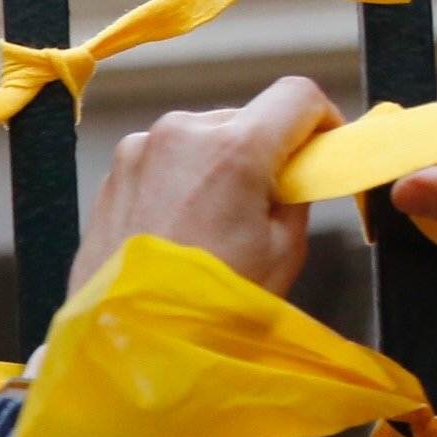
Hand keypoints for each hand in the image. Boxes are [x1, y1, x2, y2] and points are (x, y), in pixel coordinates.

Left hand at [73, 75, 337, 300]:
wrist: (126, 341)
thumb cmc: (209, 304)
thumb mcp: (282, 250)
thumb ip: (296, 195)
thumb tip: (294, 172)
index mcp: (232, 146)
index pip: (296, 95)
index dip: (321, 117)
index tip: (323, 146)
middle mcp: (180, 133)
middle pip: (245, 117)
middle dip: (265, 148)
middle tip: (270, 197)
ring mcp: (139, 149)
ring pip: (201, 136)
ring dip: (220, 162)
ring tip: (220, 218)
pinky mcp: (113, 172)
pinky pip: (164, 159)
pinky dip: (183, 178)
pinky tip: (182, 224)